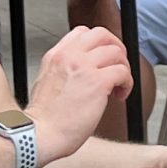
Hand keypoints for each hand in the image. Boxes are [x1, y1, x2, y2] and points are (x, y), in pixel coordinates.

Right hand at [23, 27, 133, 165]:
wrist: (39, 134)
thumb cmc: (44, 118)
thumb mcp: (47, 81)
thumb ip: (64, 69)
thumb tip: (85, 71)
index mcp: (56, 55)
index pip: (82, 33)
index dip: (98, 43)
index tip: (103, 58)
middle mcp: (69, 56)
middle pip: (102, 34)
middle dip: (116, 48)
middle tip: (118, 65)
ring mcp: (84, 67)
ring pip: (117, 52)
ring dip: (123, 68)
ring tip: (118, 85)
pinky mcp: (98, 82)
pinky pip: (123, 72)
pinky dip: (127, 83)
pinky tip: (120, 95)